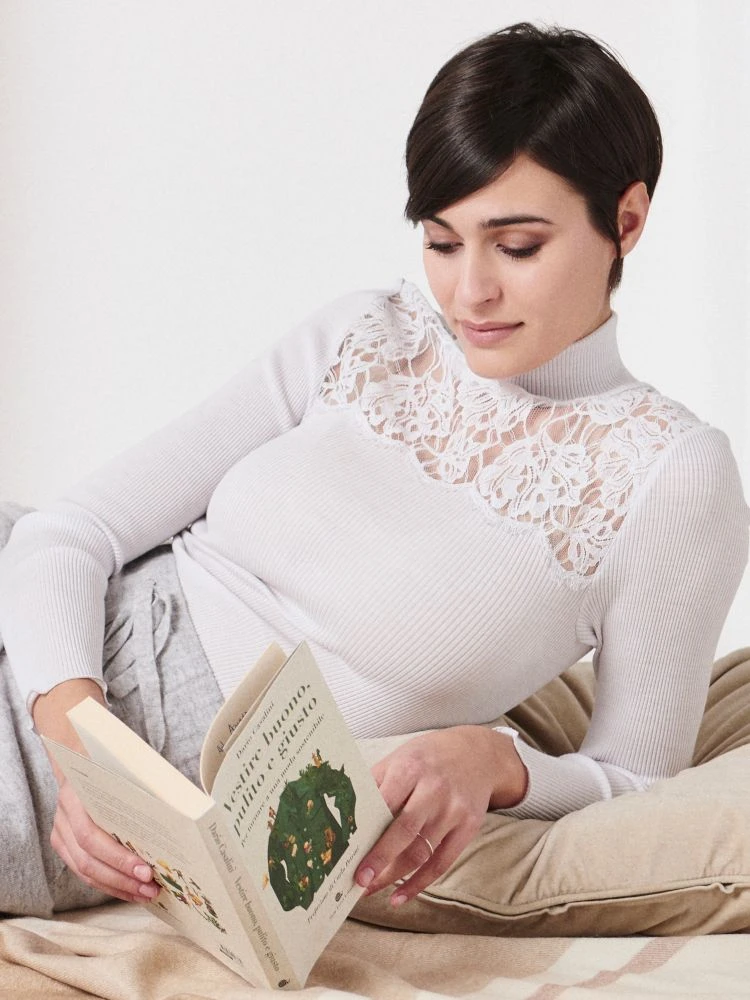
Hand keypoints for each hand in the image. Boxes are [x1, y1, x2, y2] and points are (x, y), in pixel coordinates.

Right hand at [34, 678, 159, 903]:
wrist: (79, 750)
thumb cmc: (111, 758)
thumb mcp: (126, 763)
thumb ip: (144, 783)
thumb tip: (184, 807)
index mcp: (75, 795)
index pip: (91, 836)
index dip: (119, 857)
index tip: (147, 869)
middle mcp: (62, 817)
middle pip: (89, 860)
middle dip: (123, 879)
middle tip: (152, 888)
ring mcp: (60, 833)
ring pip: (86, 873)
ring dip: (118, 887)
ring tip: (147, 895)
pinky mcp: (64, 845)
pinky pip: (85, 873)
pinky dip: (110, 884)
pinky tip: (132, 890)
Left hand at [355, 725, 526, 906]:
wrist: (478, 753)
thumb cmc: (428, 757)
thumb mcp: (400, 757)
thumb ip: (376, 783)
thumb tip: (347, 814)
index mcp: (411, 768)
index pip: (385, 802)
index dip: (367, 830)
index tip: (348, 852)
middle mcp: (434, 790)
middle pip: (405, 831)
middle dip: (379, 860)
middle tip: (357, 882)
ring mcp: (454, 810)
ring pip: (421, 852)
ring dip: (393, 877)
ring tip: (370, 890)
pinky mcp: (468, 827)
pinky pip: (441, 863)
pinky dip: (419, 883)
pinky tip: (400, 895)